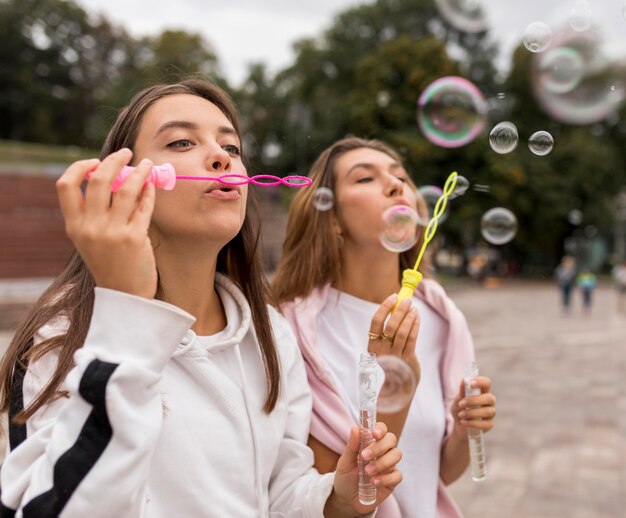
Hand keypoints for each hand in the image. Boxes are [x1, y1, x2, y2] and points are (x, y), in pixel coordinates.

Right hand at [56, 149, 157, 298]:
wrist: (125, 295)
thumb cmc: (111, 263)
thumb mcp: (91, 239)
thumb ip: (96, 212)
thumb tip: (114, 176)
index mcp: (74, 226)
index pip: (66, 185)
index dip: (80, 167)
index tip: (95, 161)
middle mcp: (90, 227)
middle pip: (99, 180)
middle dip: (114, 160)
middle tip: (127, 152)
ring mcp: (112, 232)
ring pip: (126, 188)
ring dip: (139, 171)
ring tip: (147, 164)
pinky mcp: (134, 238)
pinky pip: (144, 205)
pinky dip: (149, 191)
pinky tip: (153, 185)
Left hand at [325, 423, 401, 516]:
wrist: (347, 500)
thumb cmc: (345, 477)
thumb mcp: (344, 463)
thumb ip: (351, 447)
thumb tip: (355, 428)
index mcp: (370, 443)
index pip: (381, 430)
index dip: (381, 429)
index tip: (374, 434)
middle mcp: (382, 451)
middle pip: (391, 439)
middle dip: (379, 447)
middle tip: (364, 457)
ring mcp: (389, 465)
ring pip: (396, 455)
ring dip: (382, 462)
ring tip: (367, 472)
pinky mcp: (392, 480)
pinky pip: (397, 475)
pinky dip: (386, 478)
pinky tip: (374, 482)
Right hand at [368, 294, 420, 384]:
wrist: (400, 382)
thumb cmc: (393, 357)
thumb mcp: (385, 345)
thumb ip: (388, 328)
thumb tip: (397, 304)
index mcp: (372, 345)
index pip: (375, 322)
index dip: (384, 307)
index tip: (393, 297)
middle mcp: (382, 350)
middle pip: (390, 326)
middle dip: (400, 310)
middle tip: (407, 301)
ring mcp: (395, 355)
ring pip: (403, 331)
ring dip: (409, 317)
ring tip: (414, 309)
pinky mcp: (407, 359)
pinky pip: (412, 338)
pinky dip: (415, 325)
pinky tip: (417, 318)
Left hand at [451, 376, 495, 438]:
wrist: (459, 425)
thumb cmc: (460, 409)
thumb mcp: (457, 400)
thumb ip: (462, 392)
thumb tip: (463, 380)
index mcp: (482, 392)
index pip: (487, 383)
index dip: (481, 382)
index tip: (470, 384)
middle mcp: (489, 402)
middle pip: (490, 398)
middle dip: (474, 401)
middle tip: (461, 404)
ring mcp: (491, 413)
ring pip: (488, 411)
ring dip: (472, 413)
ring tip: (461, 414)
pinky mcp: (489, 425)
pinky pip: (485, 424)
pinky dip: (473, 423)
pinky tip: (463, 422)